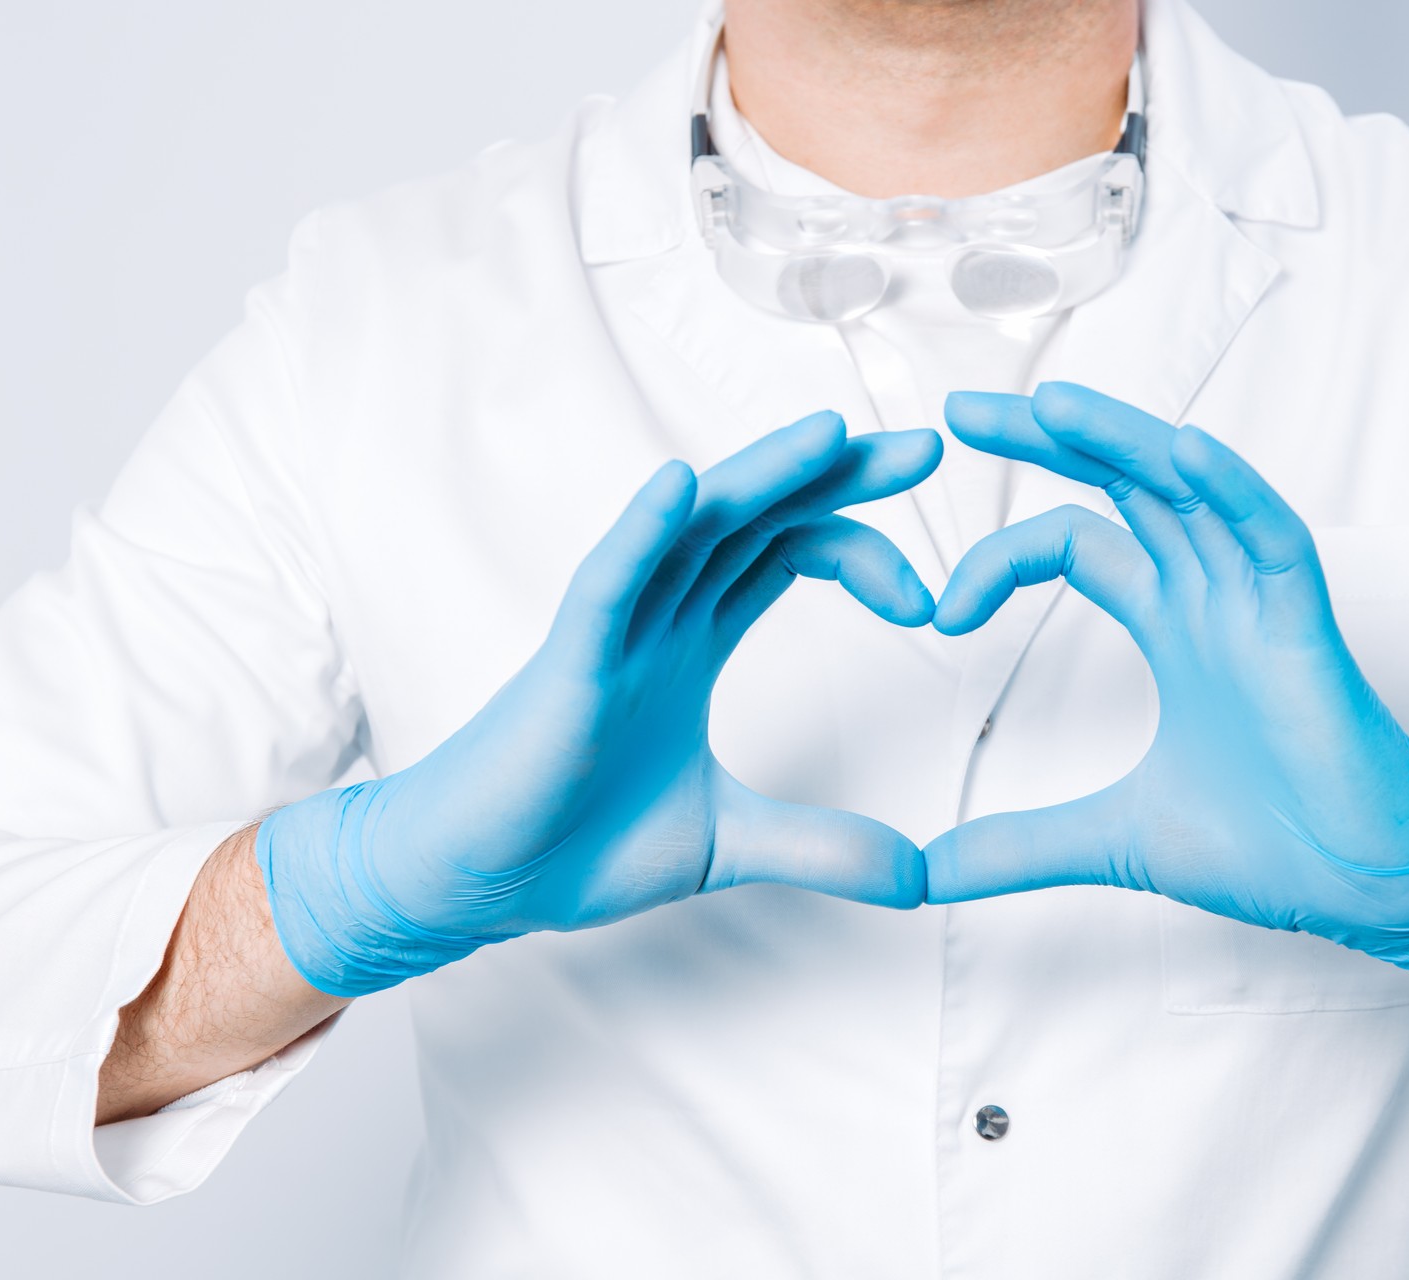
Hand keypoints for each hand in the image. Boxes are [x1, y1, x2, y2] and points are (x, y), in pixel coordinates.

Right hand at [258, 413, 940, 996]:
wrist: (478, 881)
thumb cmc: (575, 842)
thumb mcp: (730, 842)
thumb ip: (824, 847)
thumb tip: (921, 878)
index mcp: (695, 640)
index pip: (789, 553)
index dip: (861, 547)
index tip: (931, 598)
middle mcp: (660, 616)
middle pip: (758, 517)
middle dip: (839, 477)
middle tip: (930, 447)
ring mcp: (613, 632)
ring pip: (692, 529)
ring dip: (761, 478)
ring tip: (831, 435)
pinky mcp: (566, 665)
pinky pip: (606, 583)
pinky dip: (642, 533)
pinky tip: (684, 488)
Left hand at [927, 383, 1408, 999]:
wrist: (1372, 891)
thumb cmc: (1276, 849)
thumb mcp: (1111, 840)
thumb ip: (1019, 847)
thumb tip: (925, 875)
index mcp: (1173, 624)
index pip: (1075, 543)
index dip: (1000, 559)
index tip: (939, 612)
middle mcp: (1213, 594)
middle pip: (1124, 483)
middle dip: (1047, 439)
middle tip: (961, 407)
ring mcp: (1261, 603)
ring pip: (1191, 490)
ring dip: (1123, 441)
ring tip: (1047, 405)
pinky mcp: (1307, 629)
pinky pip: (1273, 537)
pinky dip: (1232, 492)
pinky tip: (1183, 453)